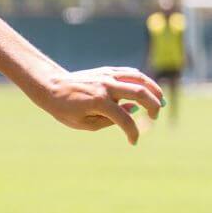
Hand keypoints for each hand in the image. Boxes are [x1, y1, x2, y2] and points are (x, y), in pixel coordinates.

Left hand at [35, 66, 163, 143]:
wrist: (51, 87)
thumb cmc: (65, 109)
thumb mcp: (84, 123)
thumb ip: (110, 121)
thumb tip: (134, 110)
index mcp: (98, 102)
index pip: (124, 119)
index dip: (132, 132)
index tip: (133, 141)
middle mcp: (106, 86)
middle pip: (140, 93)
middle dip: (153, 106)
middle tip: (154, 117)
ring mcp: (107, 75)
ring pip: (139, 78)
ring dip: (154, 89)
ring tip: (160, 102)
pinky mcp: (107, 70)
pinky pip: (131, 73)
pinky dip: (143, 81)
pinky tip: (147, 90)